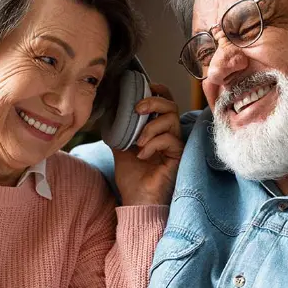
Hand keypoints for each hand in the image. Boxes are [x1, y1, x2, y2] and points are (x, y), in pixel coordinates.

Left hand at [114, 83, 182, 205]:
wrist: (136, 200)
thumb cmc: (132, 178)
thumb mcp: (120, 148)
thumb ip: (119, 130)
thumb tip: (110, 113)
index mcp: (157, 129)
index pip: (164, 102)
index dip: (157, 91)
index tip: (145, 87)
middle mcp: (169, 134)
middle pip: (171, 105)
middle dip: (153, 102)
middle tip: (136, 110)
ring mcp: (175, 145)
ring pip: (171, 120)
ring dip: (150, 127)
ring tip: (137, 142)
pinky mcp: (178, 156)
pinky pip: (169, 140)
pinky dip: (152, 144)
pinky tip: (141, 156)